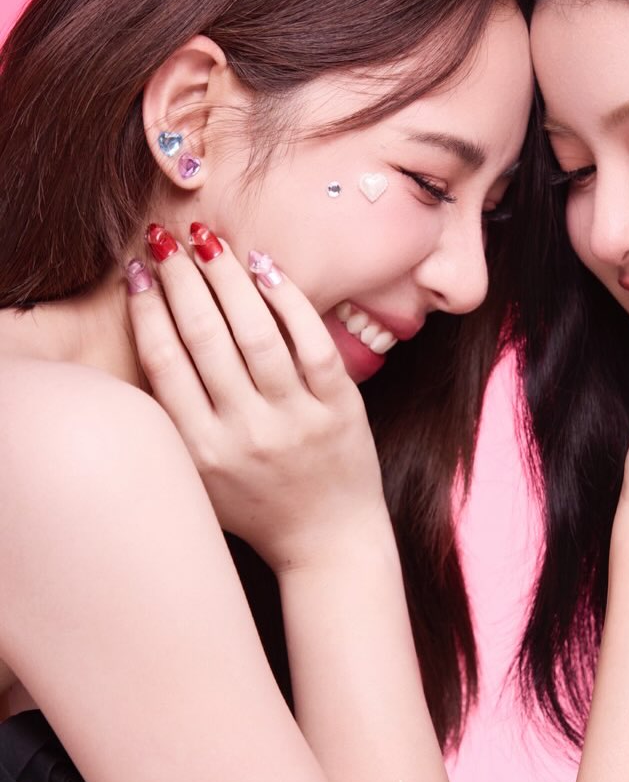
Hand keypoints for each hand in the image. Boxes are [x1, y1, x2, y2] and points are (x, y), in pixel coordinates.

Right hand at [128, 229, 386, 570]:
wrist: (328, 541)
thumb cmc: (256, 503)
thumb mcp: (199, 475)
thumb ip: (173, 419)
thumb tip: (151, 330)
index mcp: (199, 450)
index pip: (163, 362)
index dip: (146, 308)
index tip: (136, 271)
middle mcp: (244, 433)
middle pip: (204, 337)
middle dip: (182, 279)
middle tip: (167, 240)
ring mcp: (295, 419)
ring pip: (255, 332)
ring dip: (228, 277)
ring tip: (210, 242)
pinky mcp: (339, 409)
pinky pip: (311, 342)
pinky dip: (288, 299)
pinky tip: (266, 267)